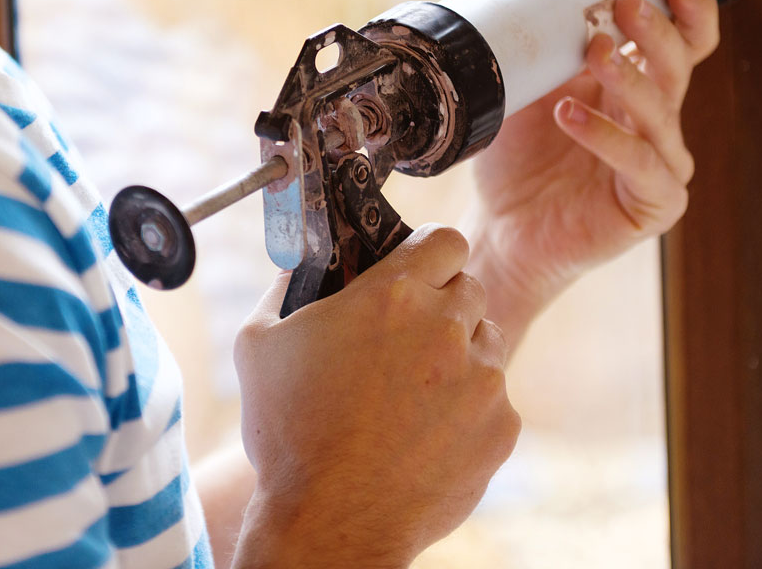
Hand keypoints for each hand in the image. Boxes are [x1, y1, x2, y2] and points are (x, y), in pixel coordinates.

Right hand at [231, 225, 520, 568]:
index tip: (416, 273)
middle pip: (468, 288)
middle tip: (405, 341)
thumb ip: (284, 285)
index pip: (444, 239)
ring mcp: (482, 378)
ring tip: (413, 396)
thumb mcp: (259, 343)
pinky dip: (469, 411)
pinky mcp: (502, 426)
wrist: (330, 523)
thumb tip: (302, 260)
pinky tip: (426, 436)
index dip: (429, 254)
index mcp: (393, 294)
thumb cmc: (288, 432)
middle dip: (441, 306)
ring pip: (487, 342)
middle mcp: (447, 326)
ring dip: (459, 356)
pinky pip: (496, 400)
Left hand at [466, 0, 719, 344]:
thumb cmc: (518, 159)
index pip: (684, 44)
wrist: (502, 227)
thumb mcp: (526, 92)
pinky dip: (606, 136)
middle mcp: (658, 123)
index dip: (690, 12)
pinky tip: (571, 115)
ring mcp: (661, 164)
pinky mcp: (654, 204)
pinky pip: (640, 164)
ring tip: (596, 51)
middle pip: (678, 67)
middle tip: (627, 2)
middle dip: (656, 30)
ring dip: (630, 76)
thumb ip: (544, 50)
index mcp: (638, 88)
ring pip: (662, 111)